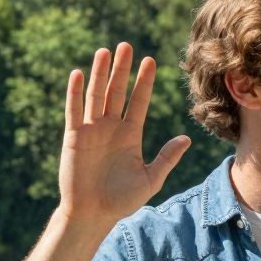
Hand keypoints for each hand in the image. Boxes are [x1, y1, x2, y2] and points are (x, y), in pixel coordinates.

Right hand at [58, 42, 189, 224]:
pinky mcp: (74, 137)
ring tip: (104, 51)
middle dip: (122, 69)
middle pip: (117, 91)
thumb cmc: (122, 201)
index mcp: (130, 134)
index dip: (144, 82)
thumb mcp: (150, 179)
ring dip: (99, 74)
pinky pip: (74, 111)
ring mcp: (91, 130)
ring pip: (96, 95)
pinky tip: (77, 74)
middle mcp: (111, 127)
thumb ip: (167, 158)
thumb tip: (187, 139)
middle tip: (127, 45)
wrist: (93, 214)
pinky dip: (74, 93)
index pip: (138, 101)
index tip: (151, 61)